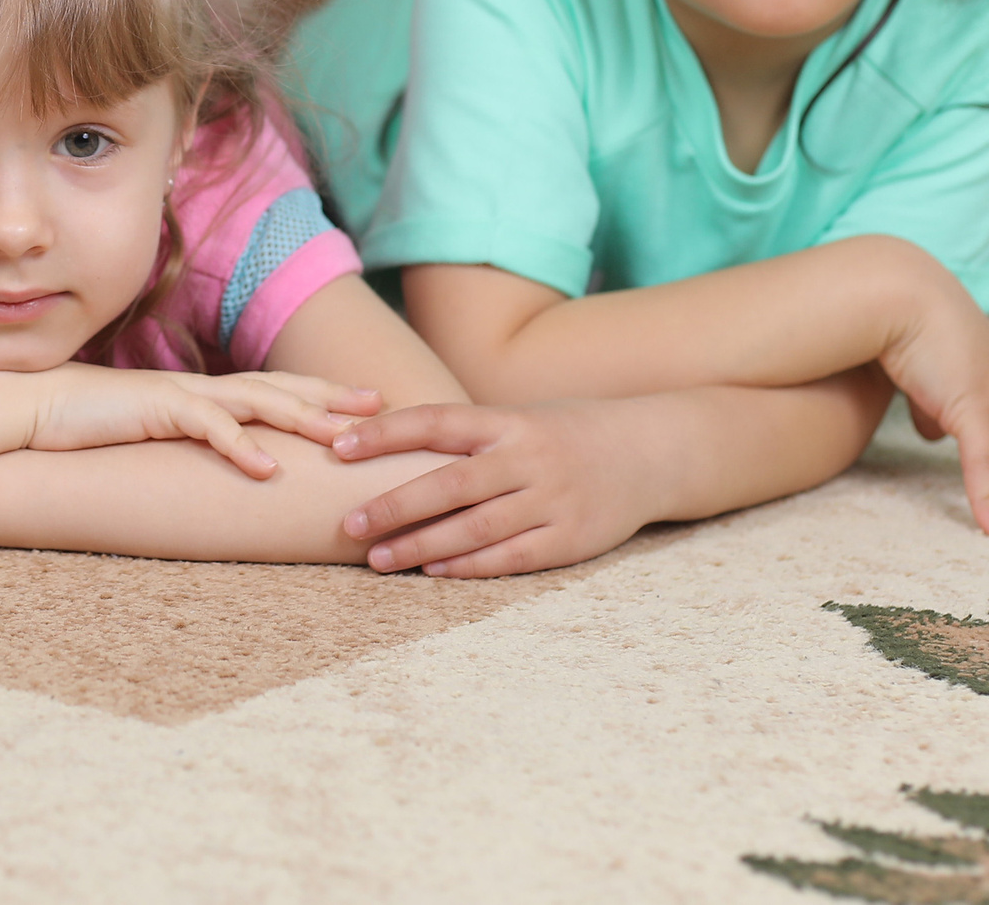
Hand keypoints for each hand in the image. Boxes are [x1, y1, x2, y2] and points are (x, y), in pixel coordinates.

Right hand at [29, 365, 380, 480]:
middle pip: (279, 386)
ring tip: (345, 438)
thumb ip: (182, 444)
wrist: (34, 406)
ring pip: (256, 401)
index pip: (272, 389)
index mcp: (200, 393)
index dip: (319, 393)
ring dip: (304, 418)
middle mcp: (199, 388)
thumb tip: (215, 470)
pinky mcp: (156, 409)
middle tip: (382, 405)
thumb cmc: (87, 426)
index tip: (365, 403)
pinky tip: (267, 469)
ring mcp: (180, 394)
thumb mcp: (148, 436)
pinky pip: (207, 427)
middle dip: (331, 394)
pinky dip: (240, 446)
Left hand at [333, 400, 663, 577]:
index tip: (338, 445)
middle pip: (450, 484)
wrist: (650, 451)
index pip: (435, 421)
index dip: (385, 433)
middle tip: (348, 525)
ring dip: (421, 545)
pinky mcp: (570, 538)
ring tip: (378, 559)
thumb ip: (463, 435)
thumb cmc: (560, 435)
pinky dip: (467, 566)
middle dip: (394, 506)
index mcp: (507, 421)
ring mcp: (552, 499)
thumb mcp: (516, 419)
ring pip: (475, 527)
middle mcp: (528, 457)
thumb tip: (379, 437)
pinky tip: (431, 570)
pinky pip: (510, 556)